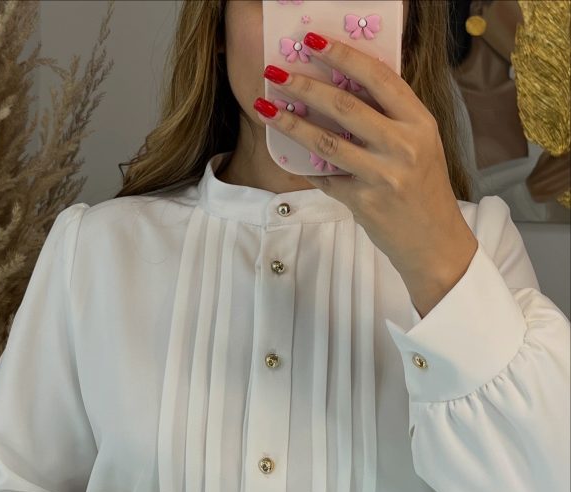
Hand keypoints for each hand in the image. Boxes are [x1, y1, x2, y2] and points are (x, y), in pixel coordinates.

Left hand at [255, 31, 477, 289]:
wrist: (434, 242)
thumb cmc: (424, 189)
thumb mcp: (421, 145)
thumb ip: (391, 118)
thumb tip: (344, 86)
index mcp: (420, 122)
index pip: (378, 77)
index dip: (343, 54)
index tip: (312, 41)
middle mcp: (404, 145)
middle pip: (345, 105)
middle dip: (304, 85)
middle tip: (274, 72)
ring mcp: (383, 175)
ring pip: (326, 141)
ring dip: (291, 123)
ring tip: (265, 107)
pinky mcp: (364, 202)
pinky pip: (326, 178)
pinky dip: (306, 167)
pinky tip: (288, 155)